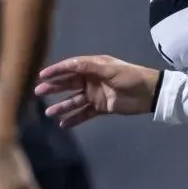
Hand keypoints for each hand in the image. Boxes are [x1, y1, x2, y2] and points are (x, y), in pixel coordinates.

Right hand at [35, 55, 161, 127]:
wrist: (149, 93)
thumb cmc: (130, 77)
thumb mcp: (110, 69)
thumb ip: (89, 68)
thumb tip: (69, 64)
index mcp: (93, 67)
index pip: (70, 67)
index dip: (56, 71)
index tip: (42, 76)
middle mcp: (91, 79)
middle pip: (68, 84)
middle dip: (54, 88)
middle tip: (38, 92)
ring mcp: (95, 94)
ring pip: (74, 100)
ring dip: (62, 106)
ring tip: (49, 113)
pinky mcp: (100, 108)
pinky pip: (84, 113)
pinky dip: (74, 118)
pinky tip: (63, 124)